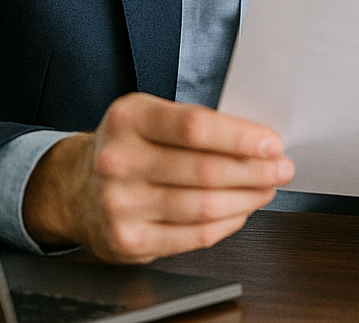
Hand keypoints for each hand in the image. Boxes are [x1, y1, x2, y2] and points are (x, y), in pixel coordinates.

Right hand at [22, 92, 293, 262]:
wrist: (76, 189)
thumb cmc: (130, 148)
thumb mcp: (150, 117)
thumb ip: (195, 126)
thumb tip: (259, 141)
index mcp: (129, 118)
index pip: (195, 127)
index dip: (241, 137)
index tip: (273, 143)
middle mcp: (119, 160)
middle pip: (204, 170)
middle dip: (255, 171)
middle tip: (282, 168)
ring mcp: (119, 204)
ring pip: (203, 206)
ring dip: (247, 198)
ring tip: (267, 189)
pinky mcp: (127, 240)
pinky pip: (192, 236)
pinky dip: (226, 224)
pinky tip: (240, 212)